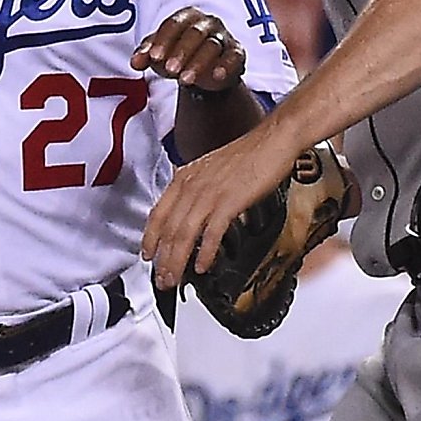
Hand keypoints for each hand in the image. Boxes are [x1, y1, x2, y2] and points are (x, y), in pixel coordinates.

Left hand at [131, 6, 245, 90]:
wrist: (203, 72)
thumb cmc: (177, 55)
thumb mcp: (159, 54)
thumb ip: (145, 55)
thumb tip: (135, 63)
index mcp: (186, 16)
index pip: (174, 24)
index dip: (163, 40)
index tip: (153, 58)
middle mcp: (207, 23)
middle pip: (194, 33)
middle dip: (181, 52)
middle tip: (170, 70)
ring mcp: (223, 37)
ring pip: (212, 46)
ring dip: (198, 63)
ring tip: (185, 80)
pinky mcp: (236, 53)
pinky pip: (234, 56)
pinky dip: (226, 66)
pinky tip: (215, 77)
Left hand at [142, 128, 302, 287]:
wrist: (273, 141)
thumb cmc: (248, 154)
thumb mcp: (211, 169)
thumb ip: (197, 189)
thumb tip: (191, 210)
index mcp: (185, 177)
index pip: (158, 213)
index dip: (150, 238)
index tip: (148, 255)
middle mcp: (192, 185)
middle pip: (169, 229)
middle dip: (163, 259)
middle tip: (162, 278)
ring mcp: (209, 194)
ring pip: (184, 234)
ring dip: (178, 261)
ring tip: (176, 279)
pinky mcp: (229, 201)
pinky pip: (211, 233)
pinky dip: (205, 253)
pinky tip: (202, 266)